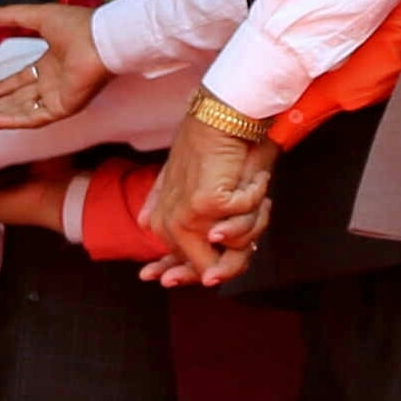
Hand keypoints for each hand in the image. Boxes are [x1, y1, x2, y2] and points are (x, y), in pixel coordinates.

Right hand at [0, 3, 109, 130]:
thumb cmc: (77, 25)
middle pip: (17, 101)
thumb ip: (12, 17)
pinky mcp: (63, 108)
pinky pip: (33, 118)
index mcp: (50, 64)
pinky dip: (11, 121)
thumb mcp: (37, 17)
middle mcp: (53, 84)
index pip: (20, 80)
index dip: (0, 88)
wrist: (102, 38)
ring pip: (22, 112)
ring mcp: (58, 97)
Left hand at [137, 116, 277, 285]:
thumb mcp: (192, 181)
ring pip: (236, 248)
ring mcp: (186, 217)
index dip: (182, 275)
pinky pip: (245, 224)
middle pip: (209, 269)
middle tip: (253, 219)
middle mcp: (170, 222)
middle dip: (237, 256)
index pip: (175, 260)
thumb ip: (167, 203)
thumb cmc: (214, 148)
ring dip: (253, 219)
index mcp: (166, 219)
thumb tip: (145, 224)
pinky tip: (250, 179)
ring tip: (251, 189)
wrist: (223, 117)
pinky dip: (255, 200)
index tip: (181, 282)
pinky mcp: (206, 206)